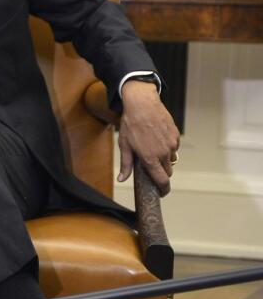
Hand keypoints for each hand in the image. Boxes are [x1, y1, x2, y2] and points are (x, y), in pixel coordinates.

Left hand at [117, 80, 180, 194]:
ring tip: (151, 148)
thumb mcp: (124, 145)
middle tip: (150, 167)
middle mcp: (163, 153)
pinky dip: (167, 148)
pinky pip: (173, 148)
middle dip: (161, 173)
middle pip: (167, 172)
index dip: (163, 189)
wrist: (143, 105)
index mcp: (150, 158)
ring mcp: (172, 144)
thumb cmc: (131, 125)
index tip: (161, 193)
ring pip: (171, 159)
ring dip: (163, 159)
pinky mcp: (176, 136)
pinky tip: (157, 139)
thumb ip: (125, 165)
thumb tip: (122, 179)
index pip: (162, 180)